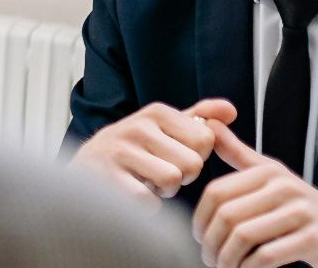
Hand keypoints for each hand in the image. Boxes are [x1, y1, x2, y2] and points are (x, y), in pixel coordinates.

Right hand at [70, 98, 236, 205]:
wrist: (86, 168)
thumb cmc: (134, 150)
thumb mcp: (164, 127)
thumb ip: (199, 118)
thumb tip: (231, 111)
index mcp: (156, 112)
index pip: (206, 140)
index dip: (197, 156)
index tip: (175, 156)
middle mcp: (137, 126)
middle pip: (192, 163)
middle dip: (181, 176)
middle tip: (158, 172)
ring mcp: (120, 152)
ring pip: (172, 181)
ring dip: (164, 192)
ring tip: (146, 182)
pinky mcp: (108, 179)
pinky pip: (150, 202)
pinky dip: (147, 206)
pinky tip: (133, 194)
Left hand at [193, 121, 317, 267]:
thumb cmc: (308, 212)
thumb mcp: (275, 178)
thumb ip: (240, 155)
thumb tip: (209, 123)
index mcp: (269, 171)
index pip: (216, 192)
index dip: (200, 219)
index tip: (198, 238)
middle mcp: (285, 187)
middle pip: (227, 215)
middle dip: (211, 244)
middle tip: (209, 259)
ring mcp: (301, 212)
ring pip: (243, 236)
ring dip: (227, 259)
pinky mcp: (314, 239)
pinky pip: (267, 256)